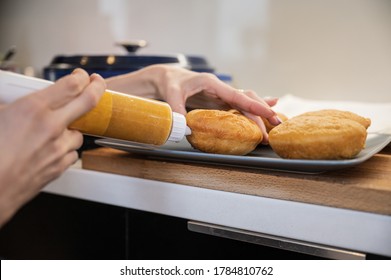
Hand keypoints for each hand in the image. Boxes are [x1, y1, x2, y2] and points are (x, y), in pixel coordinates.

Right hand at [0, 69, 105, 226]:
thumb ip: (12, 106)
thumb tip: (13, 101)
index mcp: (33, 109)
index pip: (72, 85)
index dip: (81, 77)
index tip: (82, 76)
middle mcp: (51, 127)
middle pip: (89, 101)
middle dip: (98, 87)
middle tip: (98, 83)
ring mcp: (58, 148)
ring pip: (79, 132)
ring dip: (71, 128)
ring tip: (55, 130)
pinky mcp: (60, 166)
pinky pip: (72, 154)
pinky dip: (65, 149)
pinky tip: (52, 149)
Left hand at [106, 64, 279, 142]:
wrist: (166, 78)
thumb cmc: (169, 83)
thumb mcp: (171, 94)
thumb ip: (177, 108)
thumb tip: (186, 127)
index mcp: (212, 84)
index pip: (237, 95)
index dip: (253, 105)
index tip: (268, 113)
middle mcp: (220, 89)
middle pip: (246, 99)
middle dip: (262, 111)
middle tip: (276, 125)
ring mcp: (221, 96)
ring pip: (246, 102)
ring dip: (260, 112)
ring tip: (275, 121)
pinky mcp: (219, 102)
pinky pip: (239, 106)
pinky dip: (252, 109)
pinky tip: (266, 110)